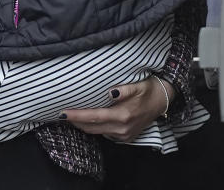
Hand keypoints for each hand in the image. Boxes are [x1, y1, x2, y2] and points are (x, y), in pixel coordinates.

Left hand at [61, 77, 175, 141]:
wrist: (163, 101)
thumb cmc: (148, 89)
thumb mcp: (138, 85)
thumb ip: (124, 89)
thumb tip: (110, 91)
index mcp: (123, 115)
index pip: (94, 117)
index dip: (77, 116)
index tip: (62, 113)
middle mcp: (122, 128)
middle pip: (91, 127)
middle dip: (75, 121)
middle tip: (60, 113)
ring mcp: (124, 135)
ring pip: (96, 132)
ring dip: (83, 125)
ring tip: (70, 116)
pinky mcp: (125, 137)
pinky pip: (104, 134)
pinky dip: (94, 127)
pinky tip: (87, 119)